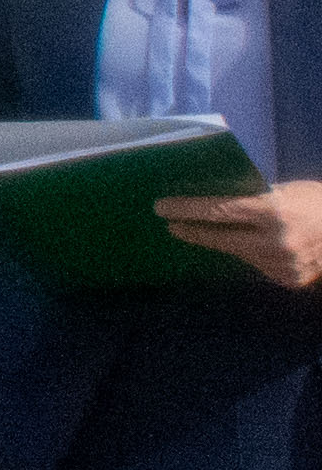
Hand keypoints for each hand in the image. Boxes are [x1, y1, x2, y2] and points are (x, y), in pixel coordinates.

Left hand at [155, 186, 321, 289]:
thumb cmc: (316, 202)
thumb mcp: (286, 190)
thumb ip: (254, 197)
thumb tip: (212, 201)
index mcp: (274, 211)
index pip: (219, 211)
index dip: (188, 210)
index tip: (162, 208)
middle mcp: (276, 241)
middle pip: (221, 238)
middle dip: (193, 231)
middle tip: (172, 225)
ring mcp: (283, 264)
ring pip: (239, 254)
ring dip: (226, 243)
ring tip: (210, 232)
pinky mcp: (289, 279)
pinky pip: (259, 266)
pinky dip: (254, 255)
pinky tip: (256, 246)